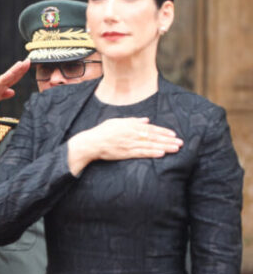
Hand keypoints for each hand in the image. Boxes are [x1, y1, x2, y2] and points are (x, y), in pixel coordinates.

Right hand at [0, 59, 30, 116]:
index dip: (20, 72)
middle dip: (20, 69)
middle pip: (10, 76)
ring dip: (13, 71)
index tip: (27, 64)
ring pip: (5, 78)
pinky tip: (9, 75)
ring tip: (21, 64)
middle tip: (27, 60)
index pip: (12, 78)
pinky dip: (4, 79)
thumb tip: (12, 91)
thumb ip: (3, 95)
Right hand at [66, 117, 182, 175]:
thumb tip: (146, 120)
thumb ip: (132, 120)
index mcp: (131, 126)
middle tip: (180, 143)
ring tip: (176, 149)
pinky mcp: (126, 153)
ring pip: (150, 145)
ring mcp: (130, 144)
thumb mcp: (117, 121)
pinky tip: (161, 154)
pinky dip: (152, 153)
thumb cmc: (103, 131)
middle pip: (154, 137)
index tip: (173, 134)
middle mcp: (132, 134)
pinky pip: (142, 153)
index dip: (163, 131)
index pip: (151, 128)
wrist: (91, 142)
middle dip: (168, 140)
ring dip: (164, 147)